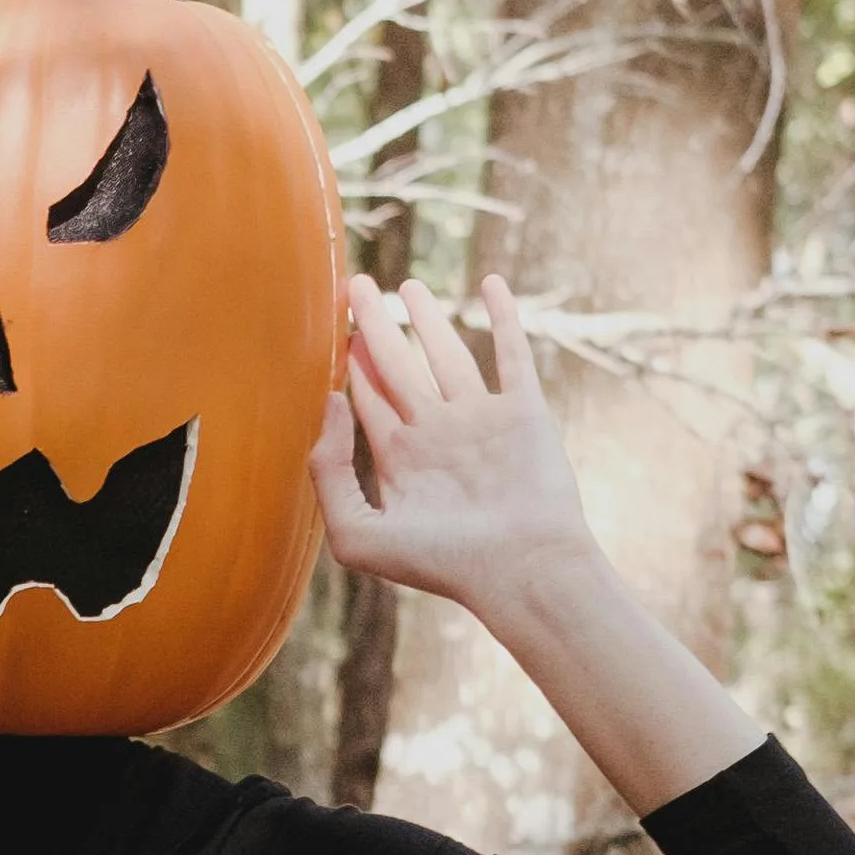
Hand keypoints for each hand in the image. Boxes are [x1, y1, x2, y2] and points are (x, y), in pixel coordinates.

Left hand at [312, 272, 595, 618]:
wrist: (521, 569)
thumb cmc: (441, 564)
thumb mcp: (358, 534)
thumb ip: (329, 473)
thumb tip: (330, 402)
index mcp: (401, 460)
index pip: (369, 399)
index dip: (351, 365)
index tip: (339, 327)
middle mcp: (438, 435)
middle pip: (399, 366)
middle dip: (377, 326)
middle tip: (357, 285)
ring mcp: (482, 420)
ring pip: (449, 354)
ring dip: (430, 318)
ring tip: (409, 285)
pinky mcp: (525, 412)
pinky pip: (513, 354)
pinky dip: (505, 318)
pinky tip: (492, 285)